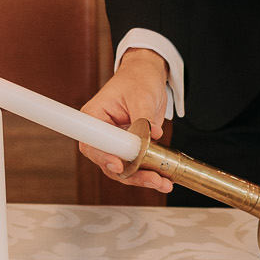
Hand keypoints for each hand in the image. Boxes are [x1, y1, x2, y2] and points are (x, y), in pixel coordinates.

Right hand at [78, 49, 171, 192]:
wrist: (148, 76)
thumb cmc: (138, 79)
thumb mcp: (141, 95)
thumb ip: (145, 117)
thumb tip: (154, 135)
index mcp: (94, 118)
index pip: (93, 144)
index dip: (103, 157)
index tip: (118, 165)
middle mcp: (103, 135)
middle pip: (109, 163)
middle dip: (131, 174)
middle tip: (153, 178)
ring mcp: (117, 144)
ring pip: (124, 170)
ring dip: (144, 179)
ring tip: (164, 183)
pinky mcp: (132, 149)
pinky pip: (138, 166)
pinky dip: (151, 173)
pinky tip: (166, 179)